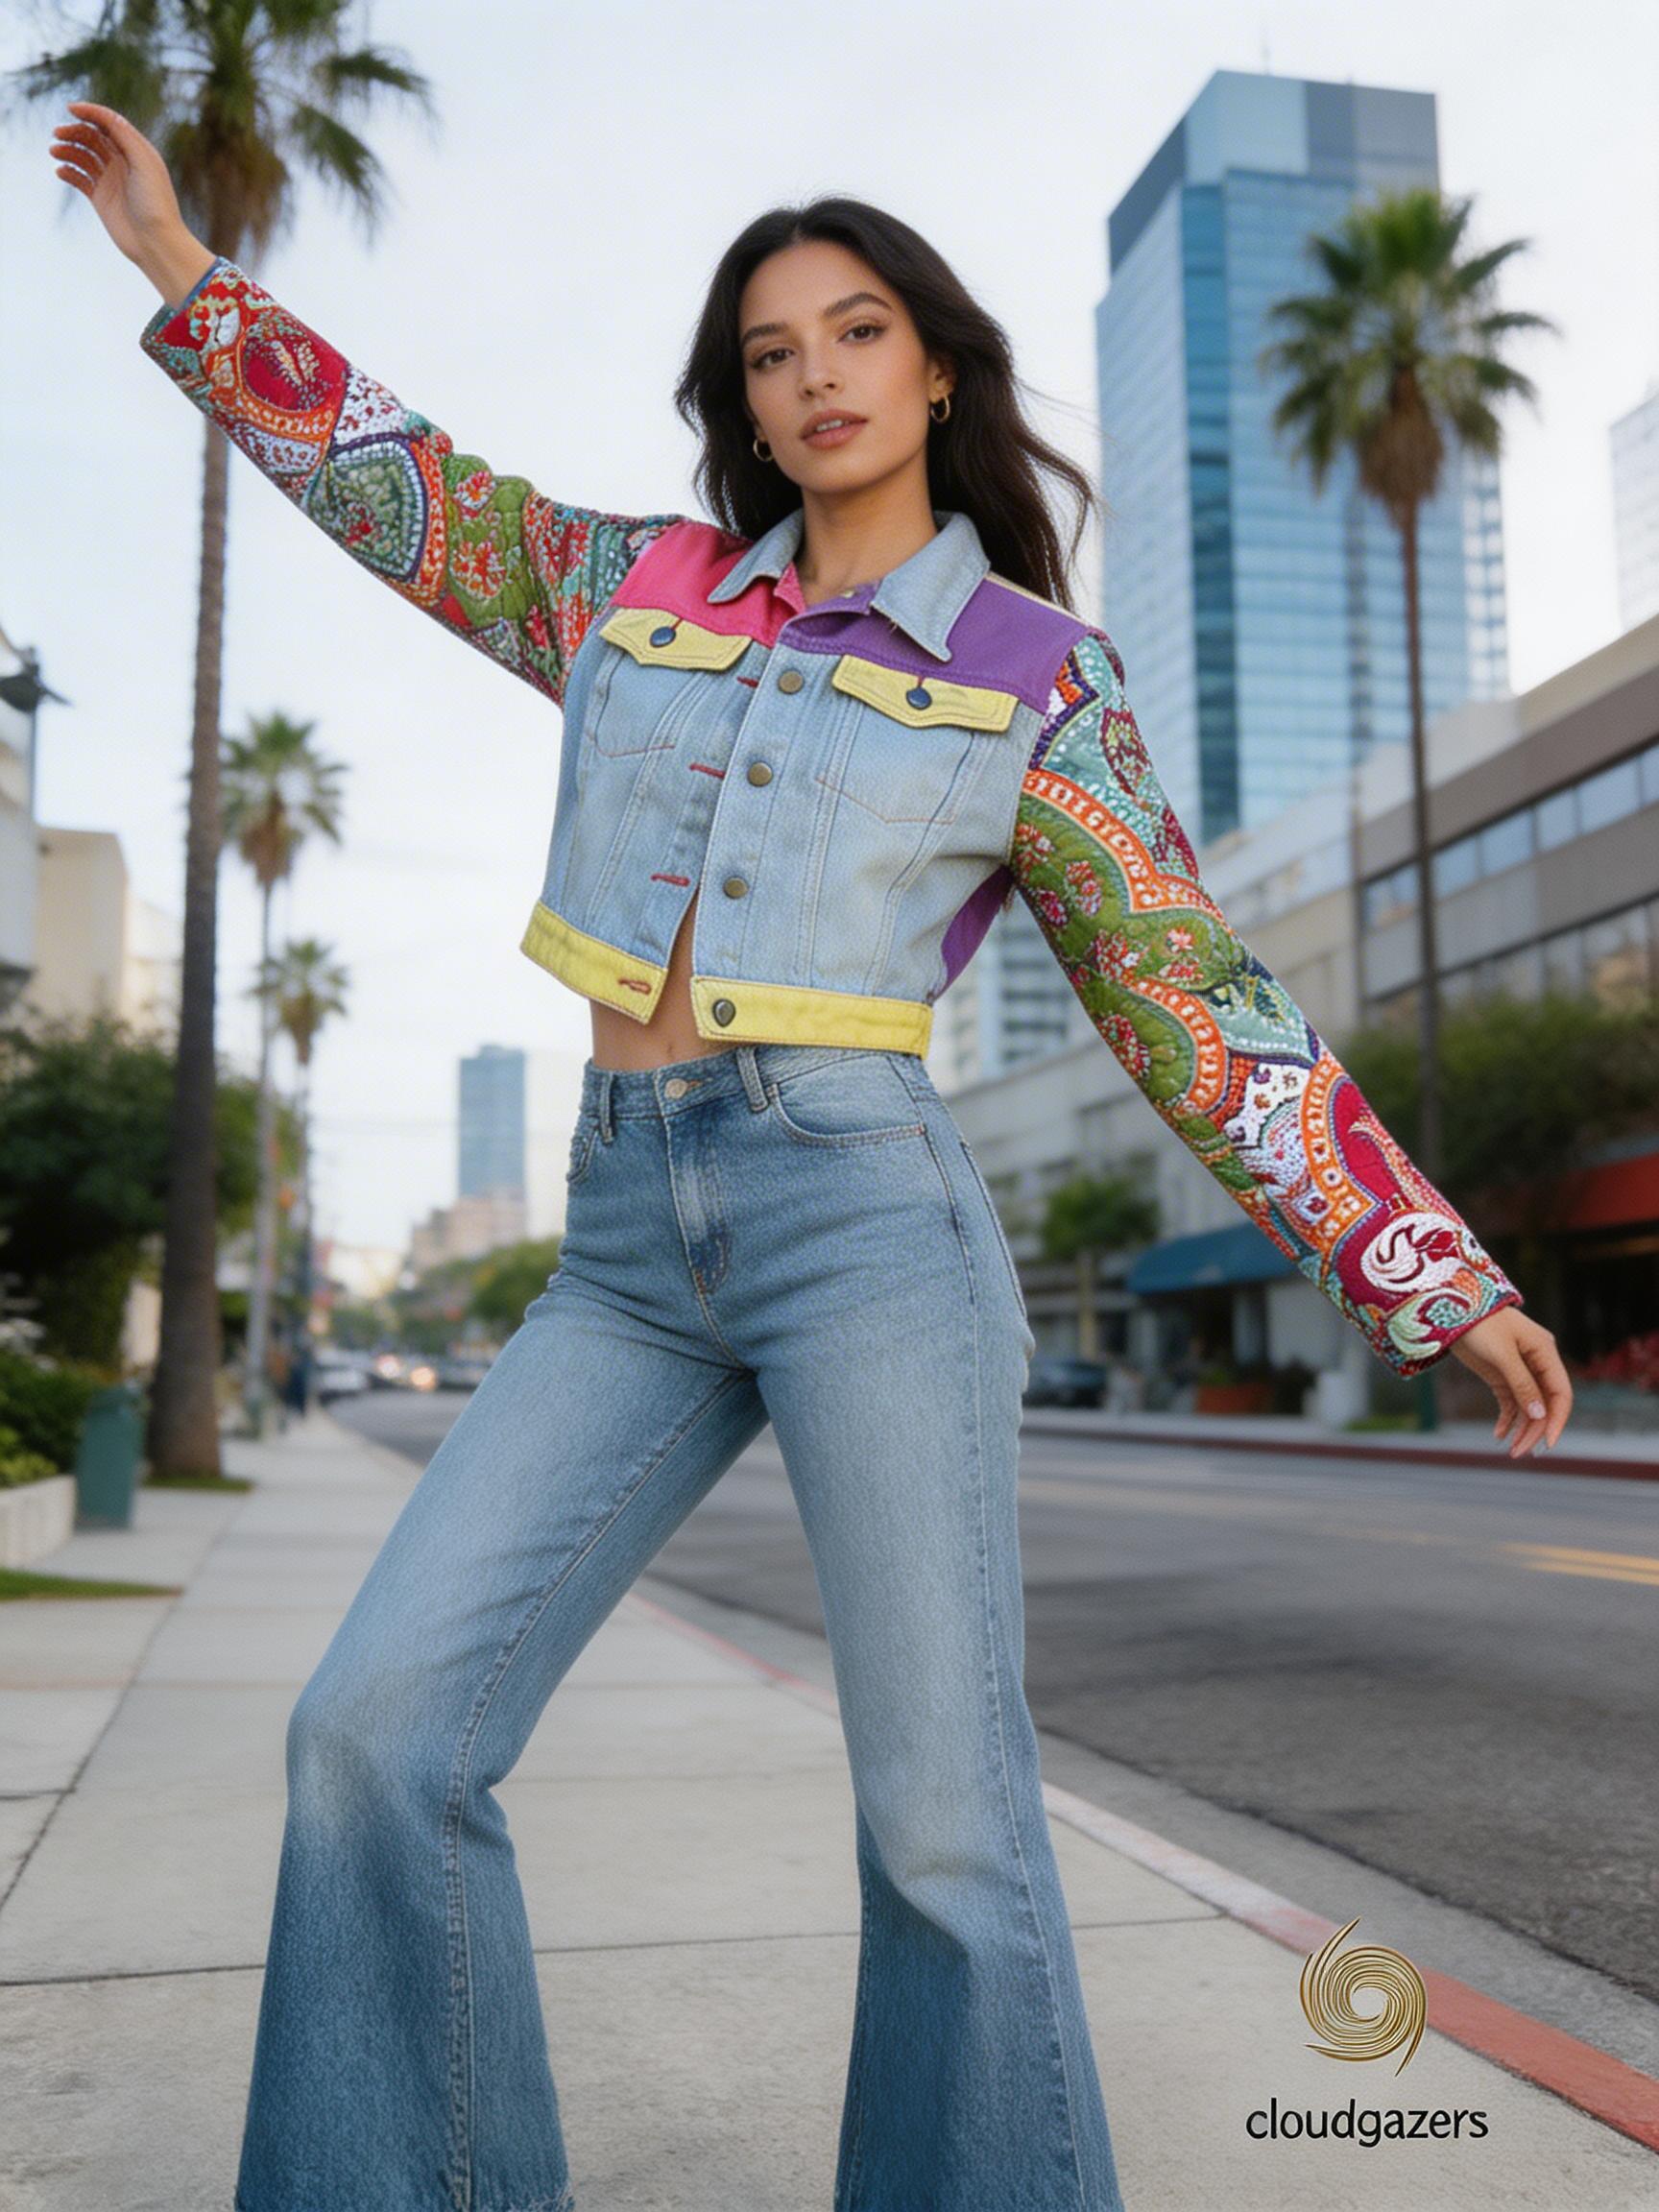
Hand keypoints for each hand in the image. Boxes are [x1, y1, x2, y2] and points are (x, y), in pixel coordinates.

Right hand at [49, 101, 205, 292]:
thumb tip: (105, 117)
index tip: (71, 109)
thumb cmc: (156, 203)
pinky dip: (68, 172)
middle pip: (92, 137)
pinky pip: (79, 178)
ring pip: (83, 156)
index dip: (90, 112)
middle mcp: (123, 162)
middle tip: (58, 134)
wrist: (156, 243)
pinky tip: (61, 171)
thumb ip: (125, 137)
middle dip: (74, 131)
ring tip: (54, 152)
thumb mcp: (144, 164)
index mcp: (136, 150)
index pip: (109, 123)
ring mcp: (110, 180)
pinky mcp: (100, 198)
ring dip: (67, 150)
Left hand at [1449, 1307, 1572, 1458]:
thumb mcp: (1502, 1354)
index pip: (1561, 1393)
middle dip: (1535, 1429)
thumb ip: (1522, 1383)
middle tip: (1521, 1452)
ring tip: (1511, 1450)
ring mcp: (1519, 1370)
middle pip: (1544, 1403)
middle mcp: (1537, 1363)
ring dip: (1521, 1428)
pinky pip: (1511, 1402)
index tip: (1548, 1443)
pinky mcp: (1501, 1375)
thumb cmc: (1480, 1324)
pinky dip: (1507, 1419)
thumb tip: (1539, 1415)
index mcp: (1545, 1353)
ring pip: (1528, 1406)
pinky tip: (1500, 1434)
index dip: (1557, 1419)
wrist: (1452, 1309)